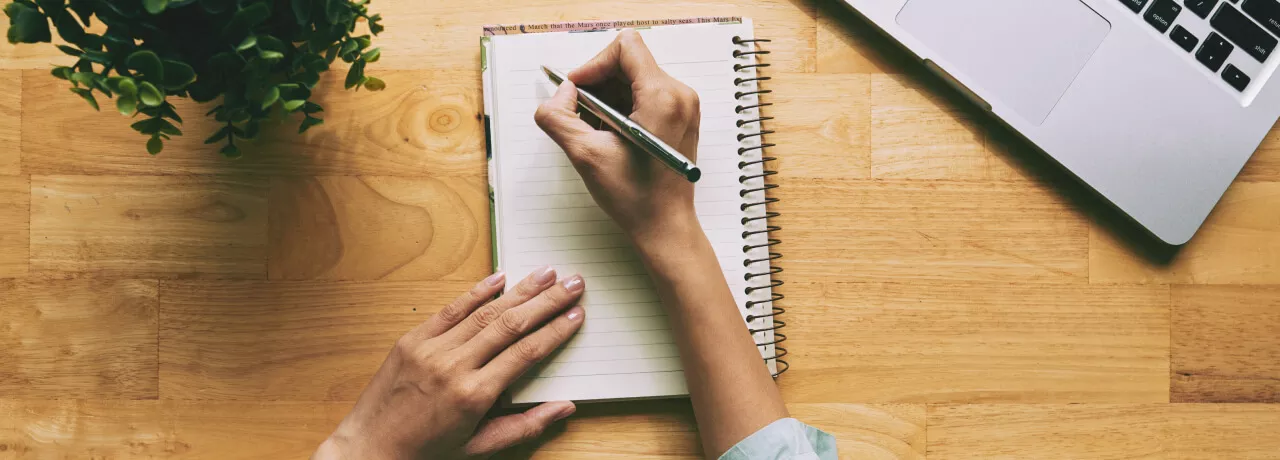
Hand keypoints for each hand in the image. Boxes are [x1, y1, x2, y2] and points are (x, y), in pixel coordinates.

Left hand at [314, 267, 585, 459]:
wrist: (369, 449)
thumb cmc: (426, 453)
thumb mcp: (480, 447)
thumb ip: (525, 426)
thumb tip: (565, 408)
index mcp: (474, 396)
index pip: (527, 354)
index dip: (556, 331)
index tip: (577, 314)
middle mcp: (454, 367)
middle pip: (511, 325)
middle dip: (547, 301)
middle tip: (574, 283)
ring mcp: (431, 350)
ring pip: (484, 312)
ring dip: (519, 290)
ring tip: (546, 273)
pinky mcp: (412, 340)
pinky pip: (449, 310)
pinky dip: (476, 292)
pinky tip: (499, 278)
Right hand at [534, 29, 701, 243]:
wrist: (666, 227)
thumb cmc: (636, 199)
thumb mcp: (585, 155)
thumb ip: (559, 117)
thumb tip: (562, 93)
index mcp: (663, 97)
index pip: (625, 47)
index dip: (593, 64)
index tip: (577, 90)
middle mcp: (679, 95)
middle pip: (629, 62)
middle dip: (598, 85)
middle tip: (582, 115)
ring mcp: (683, 107)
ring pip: (634, 79)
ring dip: (607, 98)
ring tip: (596, 130)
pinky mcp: (680, 118)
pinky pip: (645, 96)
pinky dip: (621, 108)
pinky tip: (610, 135)